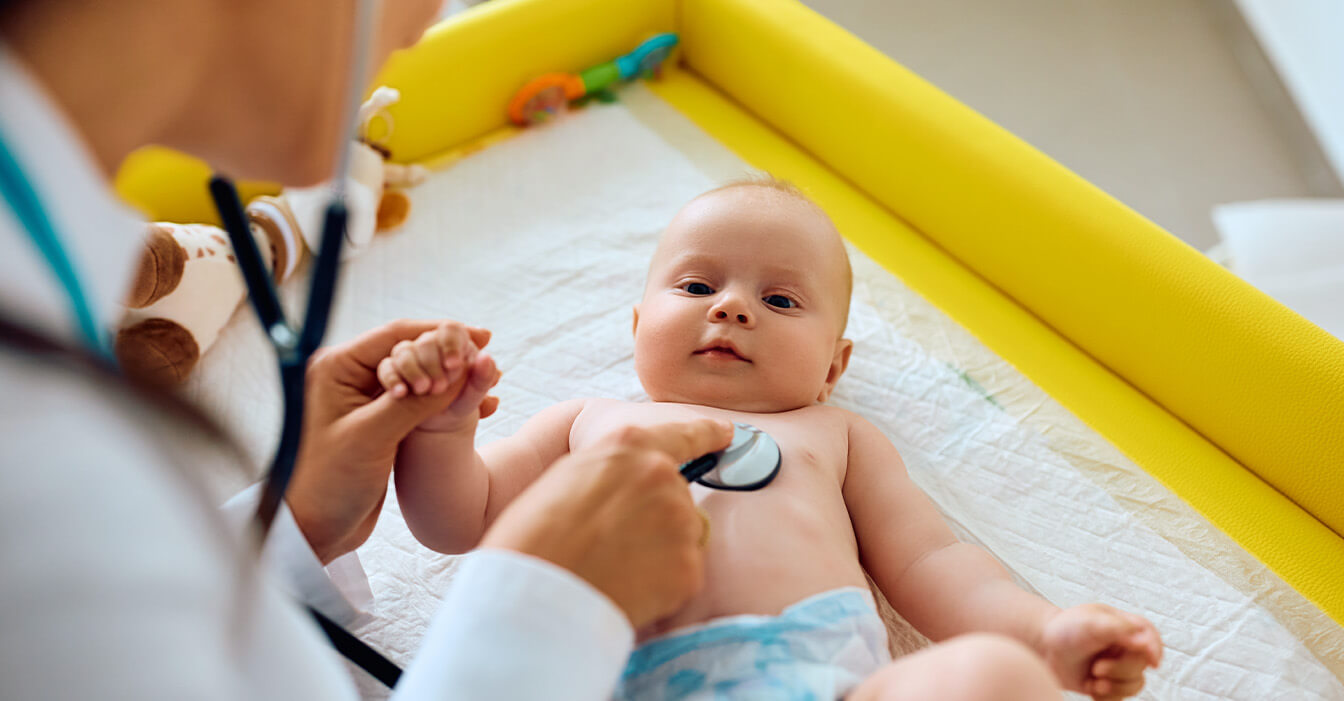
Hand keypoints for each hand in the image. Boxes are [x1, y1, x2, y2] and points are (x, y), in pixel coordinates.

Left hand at [286, 319, 495, 562]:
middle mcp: (349, 376)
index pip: (396, 335)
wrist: (314, 528)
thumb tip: (460, 372)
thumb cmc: (327, 481)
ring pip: (419, 376)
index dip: (440, 332)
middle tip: (486, 358)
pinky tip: (477, 407)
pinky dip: (446, 402)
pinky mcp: (378, 423)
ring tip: (489, 381)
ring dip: (452, 379)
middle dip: (450, 354)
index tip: (480, 336)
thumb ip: (417, 402)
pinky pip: (419, 402)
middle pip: (410, 351)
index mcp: (337, 367)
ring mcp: (365, 400)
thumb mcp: (373, 436)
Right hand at [480, 419, 732, 627]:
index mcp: (628, 446)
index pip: (684, 434)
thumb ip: (612, 472)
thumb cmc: (535, 539)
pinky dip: (663, 586)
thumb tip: (632, 489)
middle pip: (677, 496)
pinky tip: (629, 590)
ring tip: (616, 568)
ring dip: (661, 551)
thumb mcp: (567, 479)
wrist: (538, 594)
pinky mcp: (689, 567)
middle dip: (657, 518)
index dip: (708, 434)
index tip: (726, 434)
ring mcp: (680, 521)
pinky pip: (683, 574)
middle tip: (615, 544)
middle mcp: (662, 475)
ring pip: (684, 535)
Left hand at [1040, 603, 1161, 699]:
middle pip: (1141, 665)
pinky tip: (1091, 688)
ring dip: (1115, 687)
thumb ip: (1119, 628)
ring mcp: (1117, 666)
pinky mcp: (1108, 683)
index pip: (1149, 635)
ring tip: (1093, 681)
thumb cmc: (1065, 629)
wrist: (1042, 647)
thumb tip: (1145, 639)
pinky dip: (1107, 697)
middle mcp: (1124, 646)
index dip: (1155, 649)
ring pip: (1135, 684)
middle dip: (1121, 671)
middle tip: (1097, 668)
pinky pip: (1120, 698)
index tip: (1153, 662)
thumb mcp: (1091, 622)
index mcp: (1123, 626)